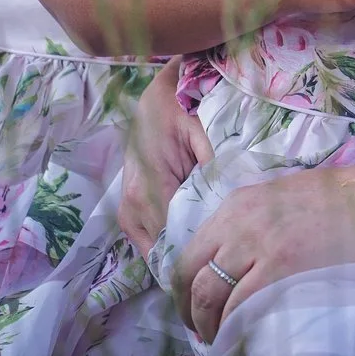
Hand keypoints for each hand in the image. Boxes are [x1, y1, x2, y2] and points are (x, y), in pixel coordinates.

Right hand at [117, 60, 209, 250]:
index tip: (224, 249)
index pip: (175, 236)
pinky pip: (148, 242)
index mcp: (149, 186)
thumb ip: (213, 168)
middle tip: (221, 253)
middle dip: (192, 253)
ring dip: (179, 252)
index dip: (200, 247)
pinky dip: (168, 243)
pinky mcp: (127, 213)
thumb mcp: (202, 134)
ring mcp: (126, 211)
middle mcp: (132, 205)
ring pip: (155, 250)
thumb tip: (229, 202)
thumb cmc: (179, 115)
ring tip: (208, 246)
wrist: (154, 102)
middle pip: (165, 249)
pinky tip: (190, 238)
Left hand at [173, 163, 354, 341]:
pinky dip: (230, 328)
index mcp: (238, 203)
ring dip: (206, 324)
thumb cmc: (340, 200)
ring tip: (217, 340)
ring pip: (208, 294)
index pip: (191, 249)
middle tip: (199, 328)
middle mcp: (238, 221)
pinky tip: (236, 340)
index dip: (186, 283)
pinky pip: (237, 307)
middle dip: (188, 307)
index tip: (193, 302)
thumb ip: (252, 220)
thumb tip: (231, 256)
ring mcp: (256, 245)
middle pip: (190, 273)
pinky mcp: (278, 269)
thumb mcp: (281, 196)